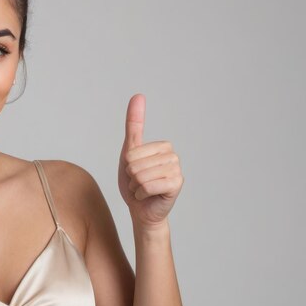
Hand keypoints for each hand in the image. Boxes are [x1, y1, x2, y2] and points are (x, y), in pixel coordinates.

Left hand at [117, 94, 184, 228]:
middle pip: (135, 164)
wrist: (142, 210)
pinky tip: (149, 196)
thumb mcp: (129, 151)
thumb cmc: (134, 182)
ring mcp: (177, 170)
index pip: (132, 152)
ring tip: (144, 189)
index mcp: (163, 146)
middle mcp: (173, 155)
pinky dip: (142, 194)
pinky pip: (148, 186)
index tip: (135, 171)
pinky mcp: (177, 185)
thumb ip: (134, 124)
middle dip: (132, 177)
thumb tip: (138, 95)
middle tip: (139, 183)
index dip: (128, 165)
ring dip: (136, 186)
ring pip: (140, 175)